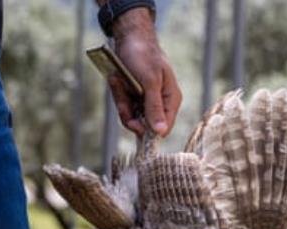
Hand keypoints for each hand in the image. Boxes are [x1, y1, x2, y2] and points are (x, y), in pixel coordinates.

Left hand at [108, 8, 181, 136]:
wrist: (129, 38)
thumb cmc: (143, 56)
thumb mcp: (150, 82)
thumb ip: (154, 107)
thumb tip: (160, 131)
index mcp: (170, 99)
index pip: (163, 128)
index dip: (147, 131)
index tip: (133, 123)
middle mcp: (159, 103)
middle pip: (143, 125)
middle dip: (129, 112)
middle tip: (123, 92)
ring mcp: (145, 100)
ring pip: (130, 115)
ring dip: (121, 100)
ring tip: (118, 80)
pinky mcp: (133, 97)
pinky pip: (123, 106)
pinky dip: (118, 93)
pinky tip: (116, 79)